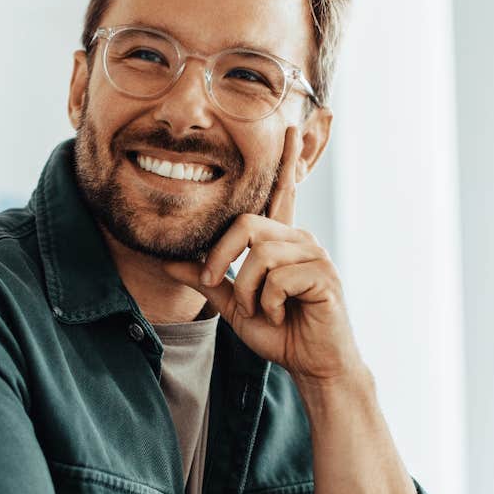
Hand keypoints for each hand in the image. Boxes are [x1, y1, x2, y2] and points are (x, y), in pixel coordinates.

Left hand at [164, 127, 363, 383]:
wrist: (314, 365)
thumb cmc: (282, 334)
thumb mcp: (236, 307)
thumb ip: (209, 281)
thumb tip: (169, 261)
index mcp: (282, 241)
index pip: (281, 193)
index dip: (287, 161)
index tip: (290, 128)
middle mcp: (300, 240)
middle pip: (248, 225)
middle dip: (221, 259)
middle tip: (212, 284)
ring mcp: (315, 256)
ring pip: (260, 254)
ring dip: (246, 291)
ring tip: (259, 311)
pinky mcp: (324, 275)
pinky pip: (278, 278)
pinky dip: (267, 303)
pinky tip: (280, 315)